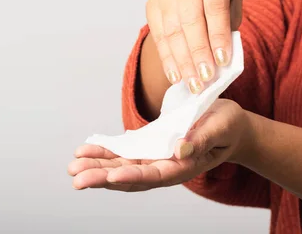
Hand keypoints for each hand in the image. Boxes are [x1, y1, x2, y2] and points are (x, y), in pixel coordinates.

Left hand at [68, 99, 254, 190]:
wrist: (227, 124)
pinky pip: (123, 153)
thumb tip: (180, 148)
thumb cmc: (227, 125)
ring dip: (97, 167)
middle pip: (131, 176)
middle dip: (103, 177)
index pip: (156, 176)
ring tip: (73, 166)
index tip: (112, 175)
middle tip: (77, 177)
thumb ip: (202, 139)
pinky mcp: (148, 148)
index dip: (133, 176)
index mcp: (185, 166)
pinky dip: (104, 152)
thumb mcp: (221, 127)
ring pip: (122, 167)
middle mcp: (166, 167)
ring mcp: (155, 158)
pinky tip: (85, 151)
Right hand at [146, 0, 242, 93]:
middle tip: (205, 76)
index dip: (218, 34)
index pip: (214, 4)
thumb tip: (219, 61)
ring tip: (193, 83)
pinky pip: (158, 36)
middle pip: (190, 17)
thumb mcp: (233, 7)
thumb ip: (227, 29)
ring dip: (183, 60)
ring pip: (172, 29)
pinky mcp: (152, 4)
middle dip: (198, 51)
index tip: (222, 61)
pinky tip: (176, 77)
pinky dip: (168, 60)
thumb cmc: (220, 1)